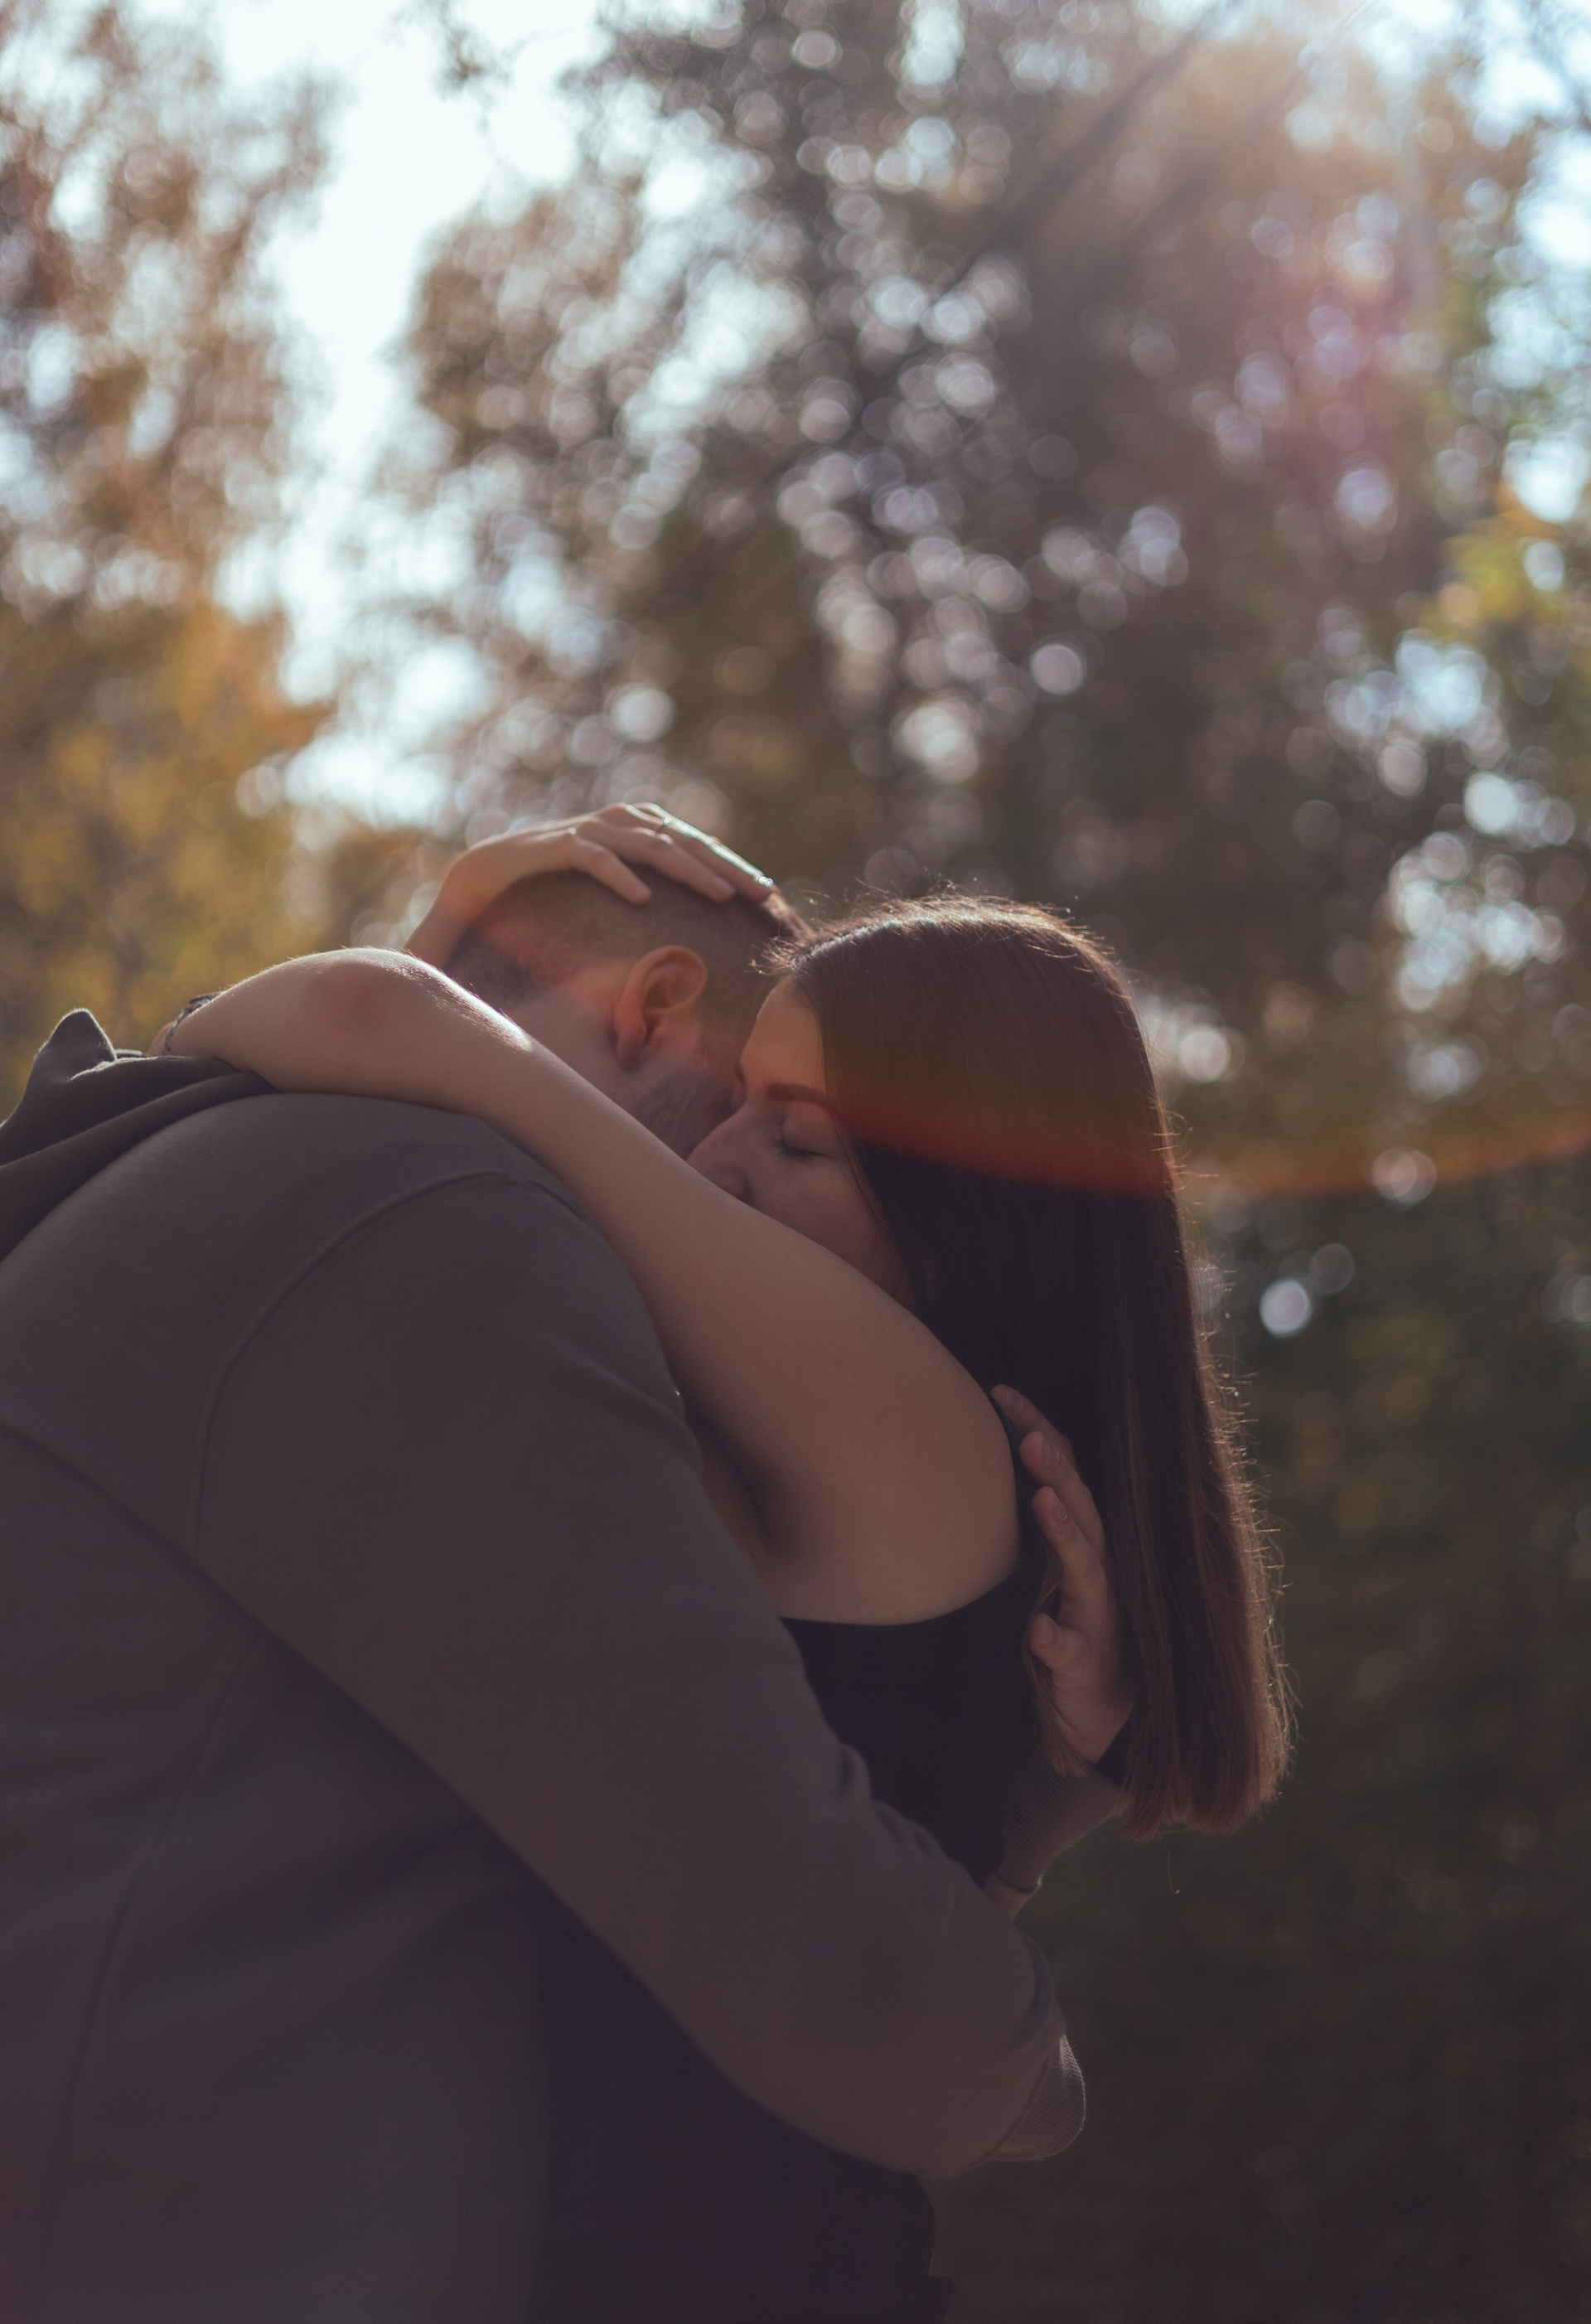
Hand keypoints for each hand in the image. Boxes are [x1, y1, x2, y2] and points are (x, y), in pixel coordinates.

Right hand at [408, 805, 775, 965]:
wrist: (479, 879)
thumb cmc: (549, 893)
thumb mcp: (607, 895)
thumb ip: (644, 897)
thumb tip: (694, 938)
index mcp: (629, 828)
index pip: (690, 841)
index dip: (729, 862)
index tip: (766, 892)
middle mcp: (610, 822)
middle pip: (679, 839)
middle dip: (724, 865)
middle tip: (761, 893)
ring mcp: (579, 831)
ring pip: (646, 844)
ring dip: (686, 868)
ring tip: (721, 896)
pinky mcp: (548, 847)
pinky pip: (590, 857)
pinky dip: (617, 874)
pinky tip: (643, 900)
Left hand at [991, 1384, 1132, 1775]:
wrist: (1102, 1712)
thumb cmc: (1068, 1628)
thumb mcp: (1043, 1569)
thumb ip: (1023, 1522)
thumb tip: (956, 1463)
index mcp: (1082, 1541)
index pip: (1063, 1475)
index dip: (1038, 1430)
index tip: (1000, 1392)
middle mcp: (1097, 1570)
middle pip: (1081, 1508)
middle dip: (1057, 1470)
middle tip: (1029, 1436)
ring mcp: (1097, 1617)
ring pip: (1088, 1568)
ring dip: (1066, 1533)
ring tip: (1044, 1501)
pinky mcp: (1088, 1666)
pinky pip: (1073, 1652)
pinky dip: (1056, 1641)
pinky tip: (1036, 1632)